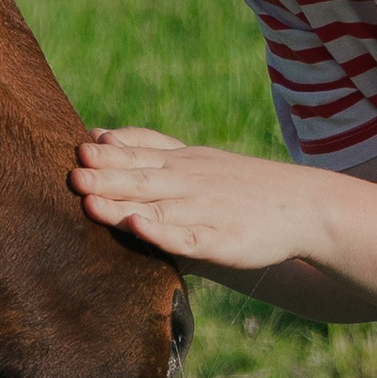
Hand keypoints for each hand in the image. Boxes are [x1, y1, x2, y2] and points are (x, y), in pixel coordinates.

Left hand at [72, 126, 324, 272]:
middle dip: (105, 177)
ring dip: (122, 206)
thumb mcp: (195, 159)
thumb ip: (149, 149)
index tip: (75, 147)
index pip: (139, 155)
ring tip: (89, 203)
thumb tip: (95, 136)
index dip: (108, 154)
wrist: (304, 207)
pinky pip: (187, 239)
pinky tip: (140, 229)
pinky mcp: (223, 241)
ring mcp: (206, 212)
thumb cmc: (240, 186)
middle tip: (72, 174)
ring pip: (157, 208)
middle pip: (141, 179)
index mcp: (181, 164)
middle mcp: (190, 183)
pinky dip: (163, 235)